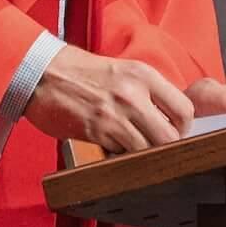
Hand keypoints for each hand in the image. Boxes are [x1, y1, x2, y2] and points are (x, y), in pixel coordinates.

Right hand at [23, 47, 225, 153]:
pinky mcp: (96, 131)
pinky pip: (121, 154)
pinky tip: (112, 147)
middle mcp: (133, 93)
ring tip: (131, 148)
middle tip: (156, 148)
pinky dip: (120, 155)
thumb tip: (168, 121)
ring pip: (147, 150)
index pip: (184, 110)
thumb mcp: (122, 71)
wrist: (41, 71)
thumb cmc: (81, 72)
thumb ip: (146, 93)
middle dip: (166, 148)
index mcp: (143, 75)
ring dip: (142, 155)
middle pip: (170, 137)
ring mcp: (115, 114)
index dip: (183, 128)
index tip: (173, 133)